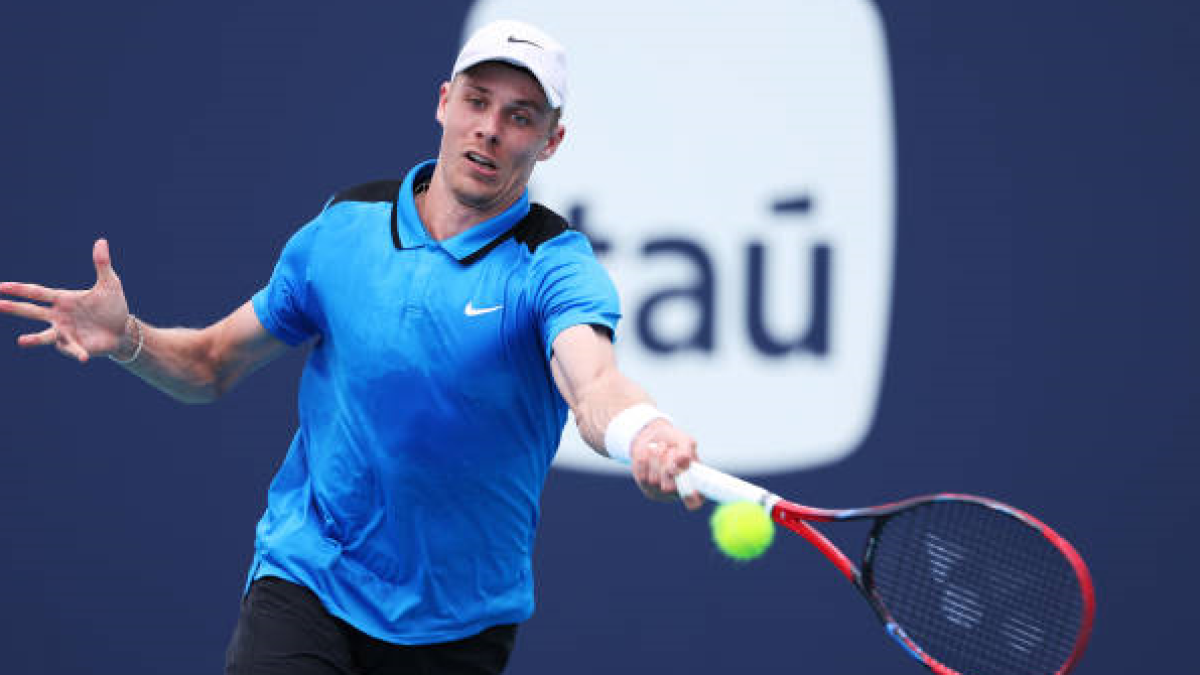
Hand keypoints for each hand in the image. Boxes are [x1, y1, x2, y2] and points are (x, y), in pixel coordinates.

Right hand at [0, 239, 130, 362]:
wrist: (123, 330)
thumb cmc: (112, 306)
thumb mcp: (110, 284)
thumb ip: (102, 264)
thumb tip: (101, 241)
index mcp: (62, 299)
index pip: (37, 292)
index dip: (19, 289)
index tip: (1, 286)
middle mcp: (58, 316)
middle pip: (32, 311)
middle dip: (14, 308)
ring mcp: (65, 333)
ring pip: (45, 336)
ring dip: (34, 339)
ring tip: (21, 341)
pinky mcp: (77, 346)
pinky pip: (74, 349)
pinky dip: (77, 353)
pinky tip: (84, 358)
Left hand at [629, 418, 702, 509]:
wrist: (653, 436)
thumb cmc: (674, 441)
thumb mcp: (685, 441)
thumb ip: (687, 451)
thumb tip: (683, 460)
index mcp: (692, 483)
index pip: (695, 501)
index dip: (692, 496)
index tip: (690, 485)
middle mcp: (675, 491)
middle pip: (669, 487)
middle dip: (668, 466)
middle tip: (672, 450)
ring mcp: (658, 490)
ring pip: (654, 479)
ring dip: (657, 456)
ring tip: (661, 446)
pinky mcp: (643, 483)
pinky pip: (641, 472)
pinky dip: (646, 456)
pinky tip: (650, 451)